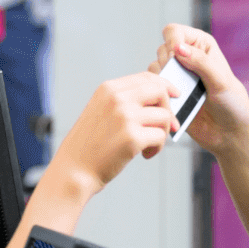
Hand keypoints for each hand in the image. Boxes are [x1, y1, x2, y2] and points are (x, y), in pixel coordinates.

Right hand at [45, 73, 177, 195]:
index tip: (174, 95)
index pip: (146, 77)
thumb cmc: (89, 144)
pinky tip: (145, 154)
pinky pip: (161, 137)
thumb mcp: (100, 111)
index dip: (165, 85)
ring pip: (164, 116)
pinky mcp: (133, 138)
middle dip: (168, 108)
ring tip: (149, 145)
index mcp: (108, 89)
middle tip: (167, 126)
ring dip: (163, 133)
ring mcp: (125, 117)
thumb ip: (124, 100)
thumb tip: (160, 97)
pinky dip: (157, 148)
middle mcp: (117, 99)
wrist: (74, 170)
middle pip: (160, 91)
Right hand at [146, 25, 248, 154]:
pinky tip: (173, 104)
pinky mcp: (168, 93)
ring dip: (163, 80)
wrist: (228, 133)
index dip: (171, 42)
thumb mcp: (221, 82)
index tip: (176, 58)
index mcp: (201, 45)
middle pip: (162, 49)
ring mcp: (177, 75)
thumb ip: (201, 62)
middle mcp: (187, 57)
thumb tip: (178, 48)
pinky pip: (152, 88)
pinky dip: (158, 94)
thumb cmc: (232, 105)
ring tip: (179, 95)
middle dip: (167, 64)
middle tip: (179, 80)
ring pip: (155, 68)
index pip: (175, 32)